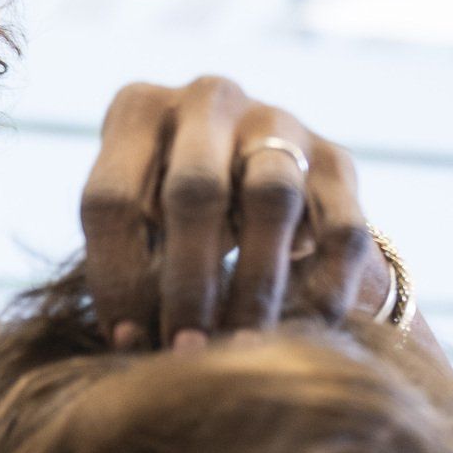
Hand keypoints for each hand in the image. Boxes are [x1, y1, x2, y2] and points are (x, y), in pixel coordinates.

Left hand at [80, 74, 385, 348]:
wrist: (262, 184)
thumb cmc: (170, 220)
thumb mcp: (136, 229)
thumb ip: (129, 272)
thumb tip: (130, 345)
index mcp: (138, 113)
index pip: (110, 197)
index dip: (115, 279)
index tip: (125, 342)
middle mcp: (208, 101)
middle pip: (195, 190)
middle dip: (188, 283)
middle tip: (186, 352)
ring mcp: (279, 122)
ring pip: (271, 200)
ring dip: (255, 285)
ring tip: (243, 350)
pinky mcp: (337, 160)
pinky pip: (341, 227)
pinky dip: (324, 287)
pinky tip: (304, 334)